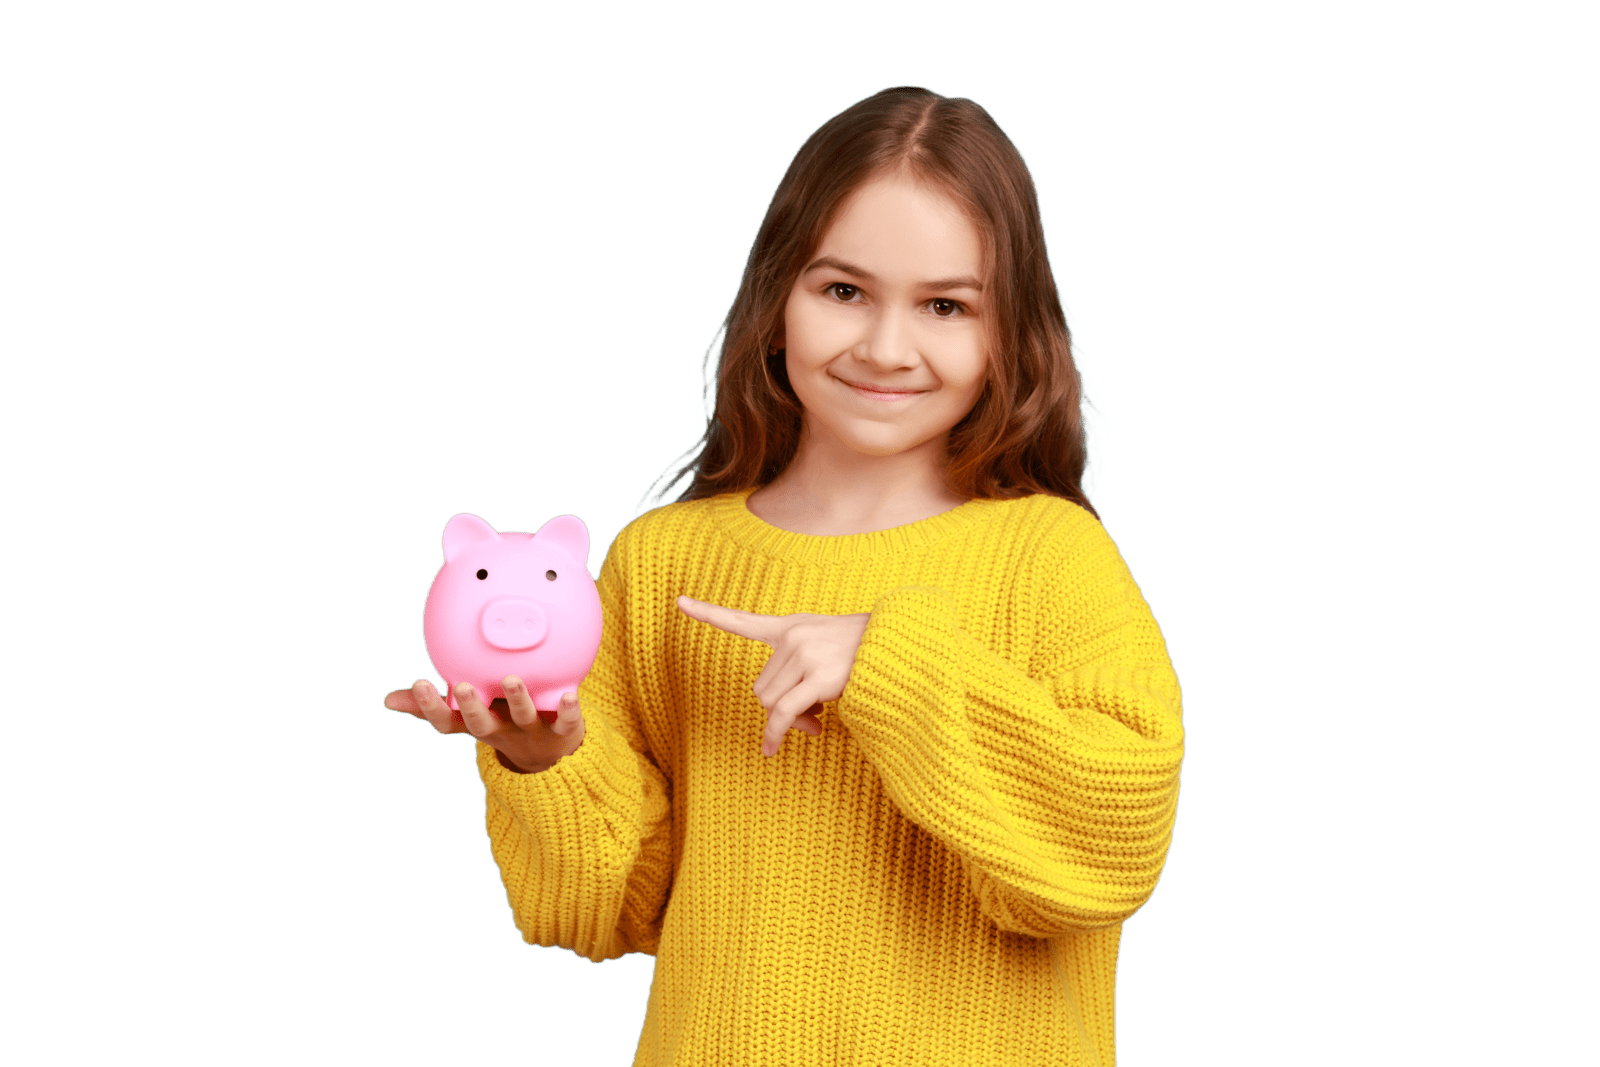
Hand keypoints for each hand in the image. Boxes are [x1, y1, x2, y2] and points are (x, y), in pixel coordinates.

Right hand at [383, 675, 584, 772]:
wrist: (551, 755)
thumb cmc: (503, 722)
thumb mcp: (469, 715)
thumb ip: (433, 706)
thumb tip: (388, 700)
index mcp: (478, 724)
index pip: (448, 720)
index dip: (432, 707)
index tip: (418, 682)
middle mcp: (501, 730)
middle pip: (482, 723)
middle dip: (471, 707)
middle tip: (463, 687)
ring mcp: (531, 732)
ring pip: (523, 716)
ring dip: (517, 699)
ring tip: (511, 680)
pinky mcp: (561, 732)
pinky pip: (565, 721)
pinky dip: (567, 710)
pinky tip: (570, 695)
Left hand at [676, 594, 869, 757]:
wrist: (899, 647)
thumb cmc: (863, 655)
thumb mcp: (825, 655)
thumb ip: (798, 678)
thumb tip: (783, 721)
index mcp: (791, 627)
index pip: (742, 621)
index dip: (709, 613)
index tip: (679, 602)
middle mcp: (792, 637)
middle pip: (759, 687)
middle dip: (778, 709)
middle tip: (810, 716)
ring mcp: (804, 655)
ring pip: (770, 703)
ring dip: (789, 721)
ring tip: (818, 718)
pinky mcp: (818, 677)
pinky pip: (783, 714)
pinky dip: (776, 734)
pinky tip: (771, 749)